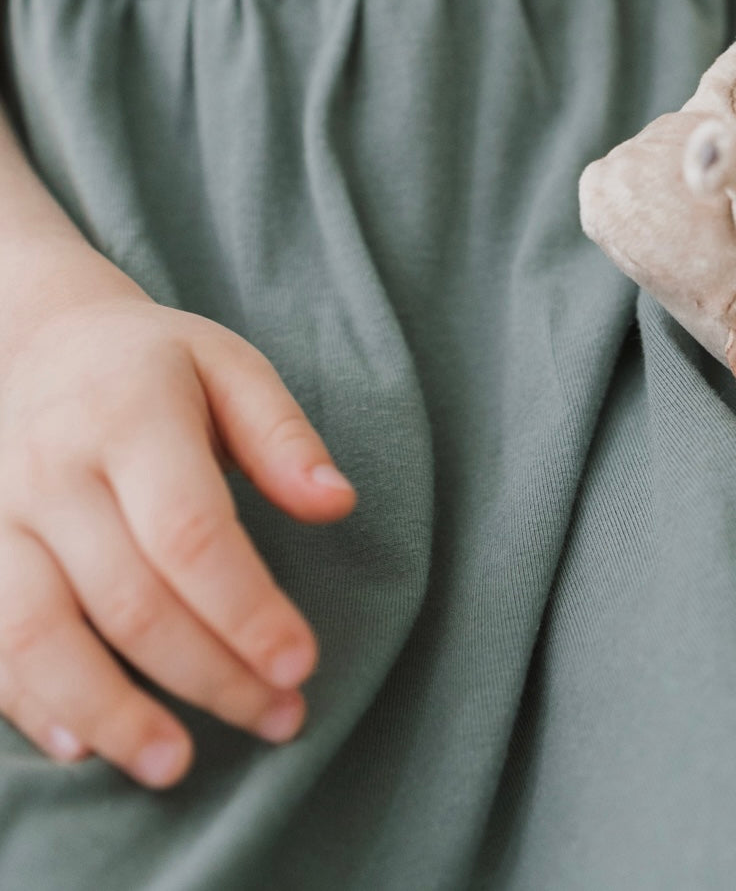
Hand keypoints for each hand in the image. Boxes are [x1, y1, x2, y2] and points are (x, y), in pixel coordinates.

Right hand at [0, 291, 356, 788]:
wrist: (37, 337)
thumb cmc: (155, 362)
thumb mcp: (231, 366)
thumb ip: (284, 438)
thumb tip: (338, 505)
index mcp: (130, 415)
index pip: (189, 533)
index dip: (246, 608)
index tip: (301, 663)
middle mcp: (53, 471)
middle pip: (130, 599)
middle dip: (209, 673)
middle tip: (278, 718)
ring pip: (39, 636)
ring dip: (110, 712)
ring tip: (176, 765)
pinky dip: (30, 703)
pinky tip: (84, 745)